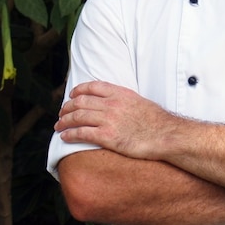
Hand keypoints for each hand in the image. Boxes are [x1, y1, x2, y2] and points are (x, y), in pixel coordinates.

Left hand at [55, 81, 179, 159]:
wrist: (166, 135)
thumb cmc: (156, 121)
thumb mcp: (139, 101)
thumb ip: (123, 100)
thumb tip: (113, 103)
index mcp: (119, 93)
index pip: (91, 87)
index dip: (78, 91)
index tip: (71, 96)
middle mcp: (112, 104)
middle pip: (80, 102)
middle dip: (66, 107)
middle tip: (61, 114)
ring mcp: (109, 120)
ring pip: (77, 117)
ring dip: (64, 121)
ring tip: (58, 126)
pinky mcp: (108, 137)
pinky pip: (82, 133)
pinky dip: (70, 134)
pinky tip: (65, 136)